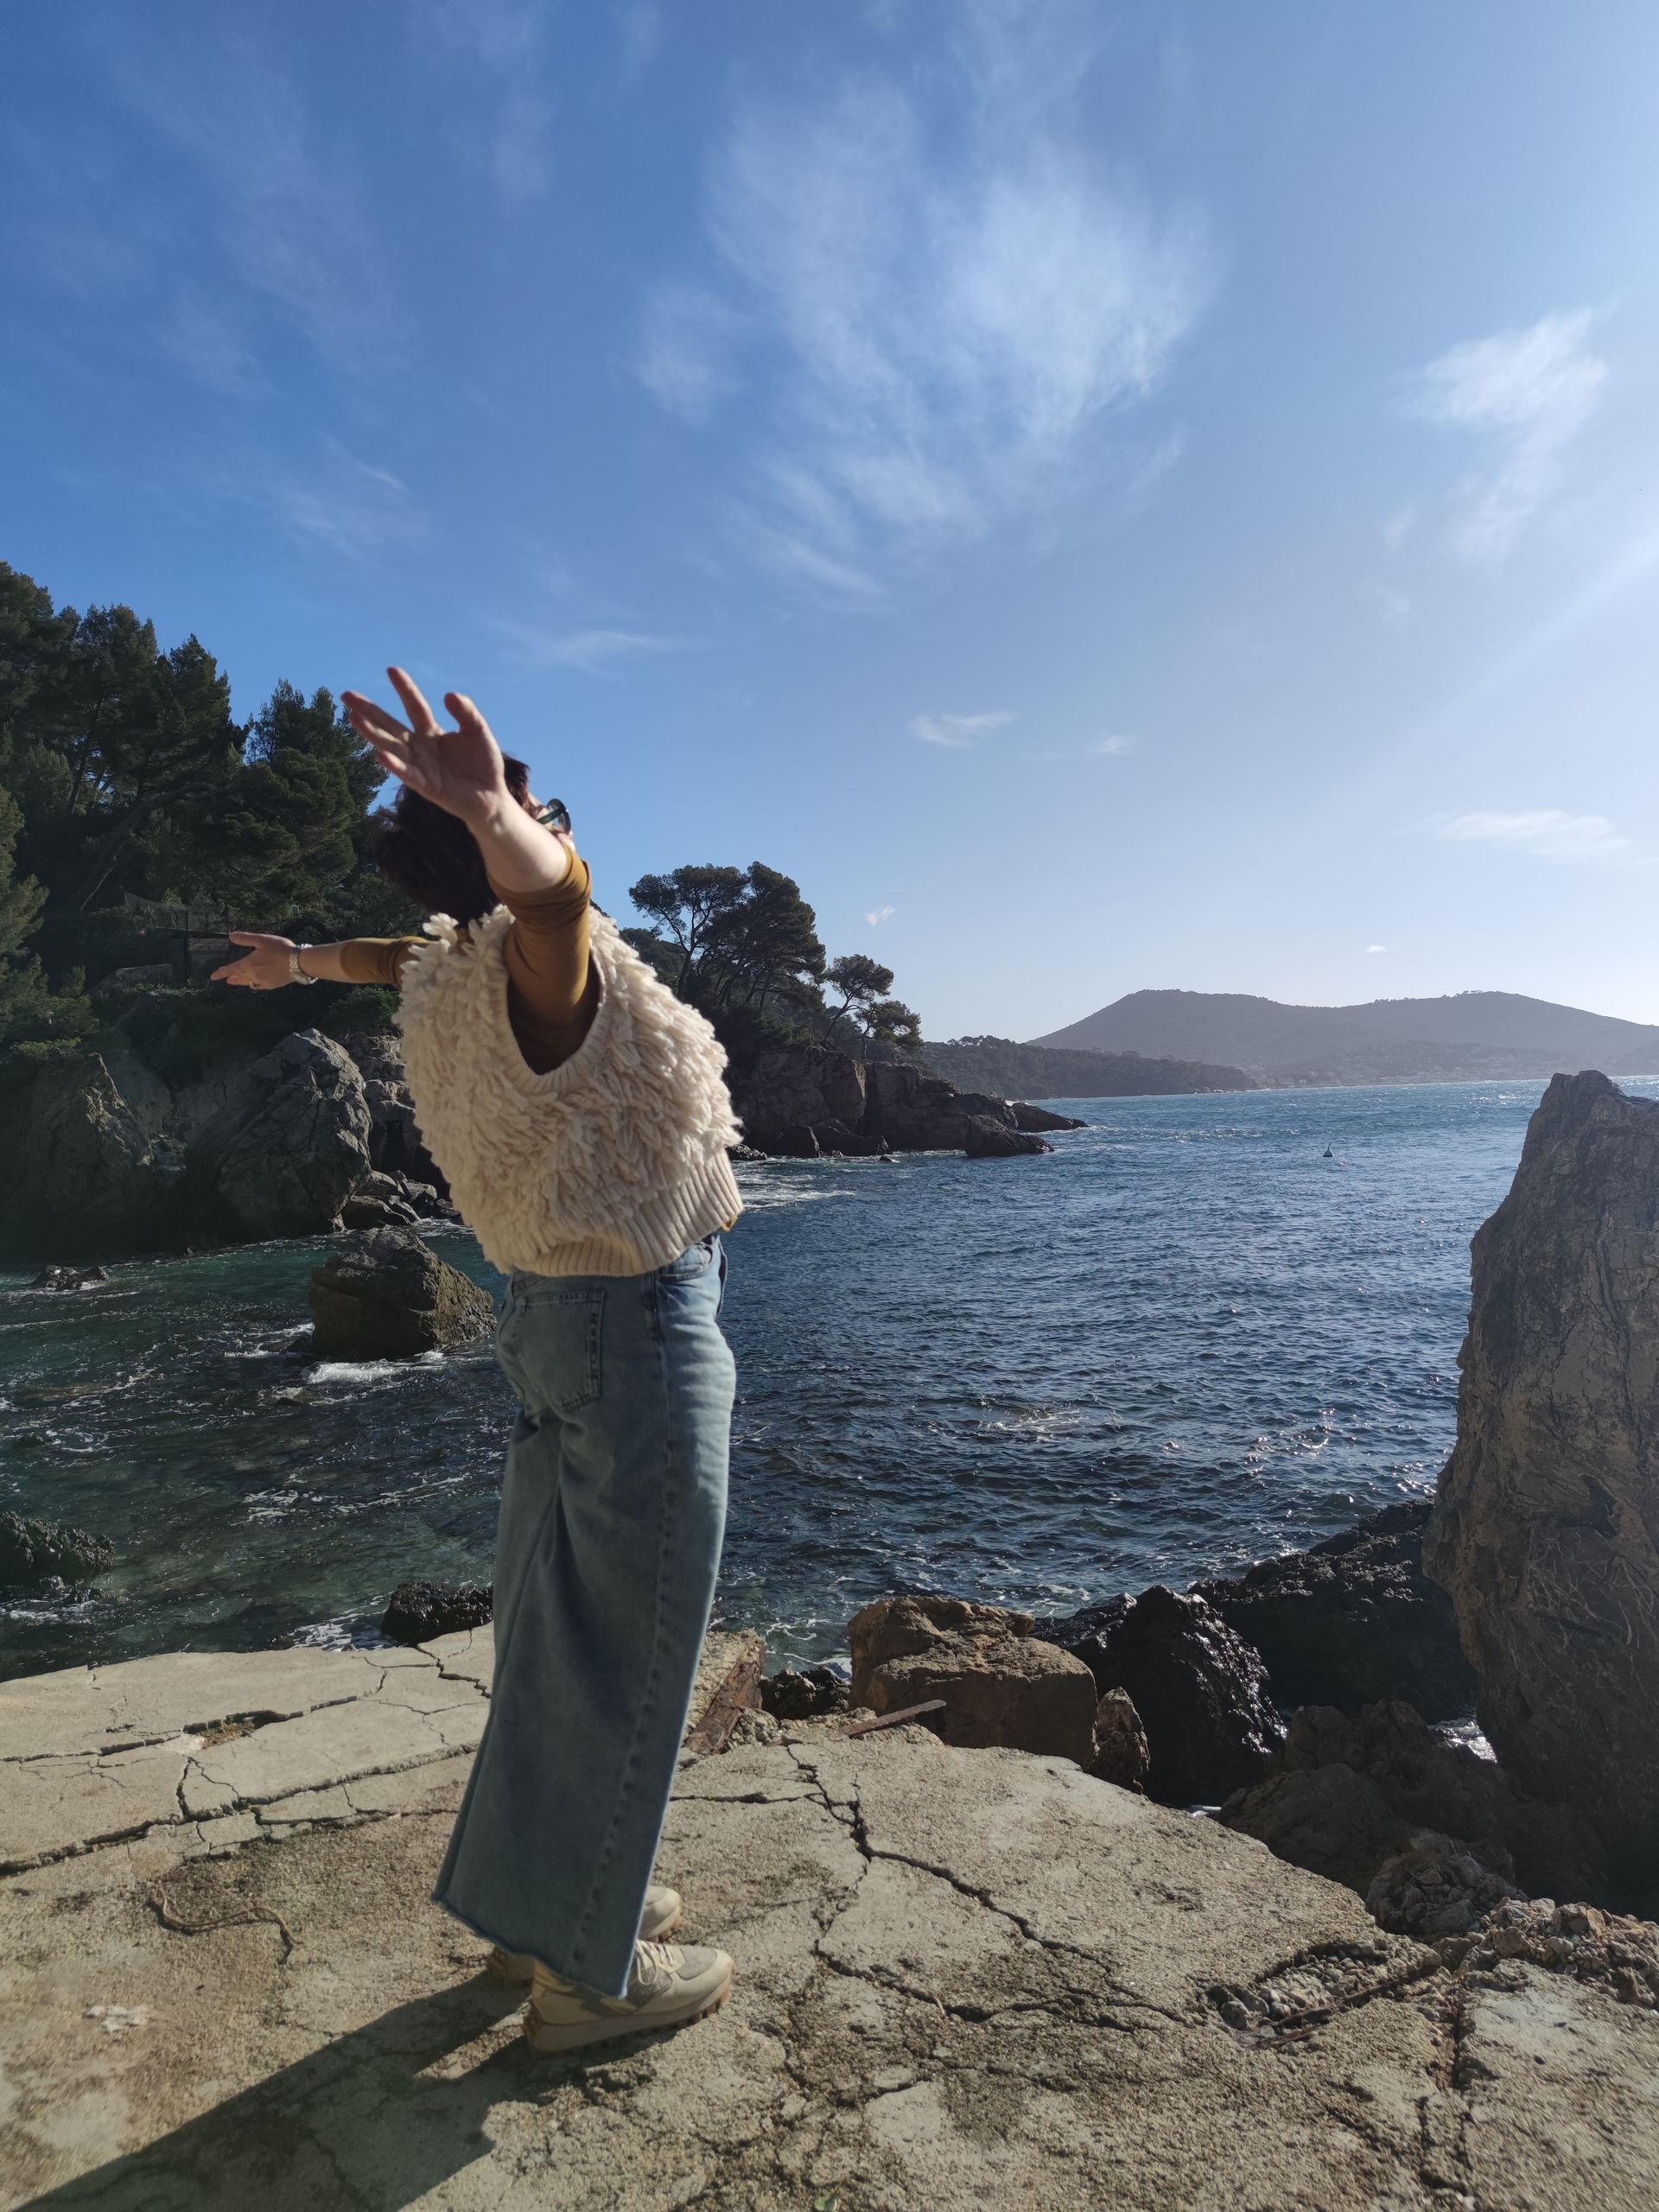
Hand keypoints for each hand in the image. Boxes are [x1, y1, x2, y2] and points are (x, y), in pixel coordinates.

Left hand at [212, 933, 296, 989]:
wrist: (298, 963)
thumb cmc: (280, 949)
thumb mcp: (262, 940)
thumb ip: (246, 939)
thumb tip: (231, 936)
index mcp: (248, 964)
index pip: (231, 969)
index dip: (221, 972)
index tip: (212, 977)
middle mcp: (253, 975)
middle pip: (239, 977)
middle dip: (232, 978)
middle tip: (227, 980)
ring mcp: (263, 981)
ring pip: (248, 982)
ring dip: (241, 982)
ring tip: (237, 981)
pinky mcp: (272, 985)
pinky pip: (259, 985)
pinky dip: (254, 984)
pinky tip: (255, 983)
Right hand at [342, 668, 509, 827]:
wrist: (492, 796)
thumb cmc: (484, 763)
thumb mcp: (478, 731)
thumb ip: (466, 713)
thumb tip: (449, 695)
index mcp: (431, 731)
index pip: (415, 706)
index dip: (405, 689)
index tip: (392, 670)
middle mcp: (420, 746)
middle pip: (391, 725)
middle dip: (369, 711)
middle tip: (347, 695)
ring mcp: (419, 765)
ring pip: (391, 747)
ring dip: (372, 733)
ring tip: (353, 718)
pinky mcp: (425, 785)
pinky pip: (406, 773)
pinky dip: (394, 765)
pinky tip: (378, 754)